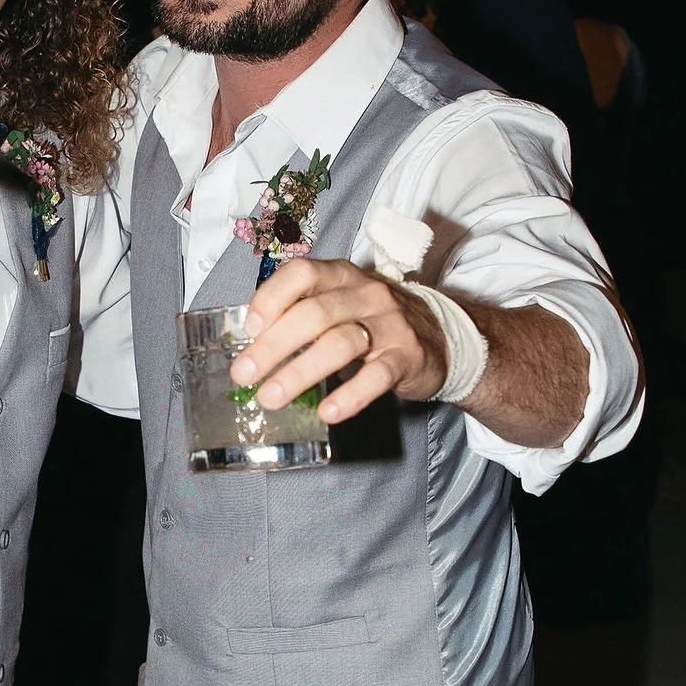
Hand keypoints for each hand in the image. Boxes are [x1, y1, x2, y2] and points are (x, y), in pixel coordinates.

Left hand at [230, 256, 446, 424]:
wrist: (441, 337)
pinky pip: (376, 376)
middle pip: (314, 314)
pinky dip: (350, 396)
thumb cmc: (374, 322)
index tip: (249, 328)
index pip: (302, 273)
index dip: (271, 298)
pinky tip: (328, 412)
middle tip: (244, 374)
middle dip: (273, 346)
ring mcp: (389, 325)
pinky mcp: (407, 357)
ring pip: (340, 344)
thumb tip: (251, 344)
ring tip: (271, 398)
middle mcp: (366, 294)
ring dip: (300, 373)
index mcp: (341, 276)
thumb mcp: (341, 304)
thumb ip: (302, 314)